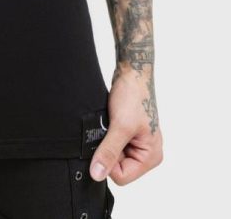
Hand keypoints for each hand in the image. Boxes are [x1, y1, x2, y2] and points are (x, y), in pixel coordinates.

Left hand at [90, 66, 163, 184]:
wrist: (132, 72)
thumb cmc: (134, 95)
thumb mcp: (120, 126)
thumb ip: (108, 152)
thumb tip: (97, 174)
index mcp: (151, 156)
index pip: (122, 176)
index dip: (108, 161)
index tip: (107, 141)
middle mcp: (147, 153)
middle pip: (117, 167)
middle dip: (108, 150)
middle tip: (110, 129)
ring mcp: (138, 144)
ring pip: (113, 156)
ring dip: (107, 141)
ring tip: (111, 123)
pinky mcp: (128, 135)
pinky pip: (112, 144)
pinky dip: (107, 134)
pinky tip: (110, 122)